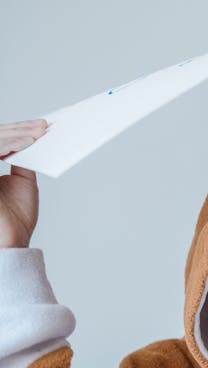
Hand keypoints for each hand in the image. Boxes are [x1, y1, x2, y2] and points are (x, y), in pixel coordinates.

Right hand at [0, 120, 47, 247]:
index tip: (41, 126)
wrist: (11, 241)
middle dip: (20, 129)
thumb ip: (22, 159)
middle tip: (43, 125)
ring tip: (39, 133)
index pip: (0, 140)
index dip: (18, 130)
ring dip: (17, 134)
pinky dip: (10, 145)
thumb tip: (32, 138)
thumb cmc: (16, 218)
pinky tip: (27, 144)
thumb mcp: (23, 182)